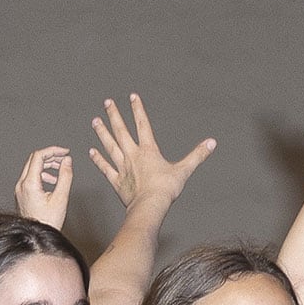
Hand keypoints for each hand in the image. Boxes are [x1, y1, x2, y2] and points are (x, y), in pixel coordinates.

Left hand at [13, 146, 73, 227]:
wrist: (34, 237)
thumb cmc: (47, 223)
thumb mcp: (61, 198)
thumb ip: (65, 176)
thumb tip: (67, 160)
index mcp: (29, 184)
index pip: (39, 156)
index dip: (53, 151)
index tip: (65, 152)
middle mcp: (21, 185)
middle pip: (34, 159)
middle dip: (50, 156)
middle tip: (63, 158)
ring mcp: (20, 190)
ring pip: (32, 168)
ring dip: (46, 165)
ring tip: (59, 169)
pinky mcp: (21, 194)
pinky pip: (30, 177)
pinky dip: (42, 174)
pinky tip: (52, 181)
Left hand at [88, 94, 216, 213]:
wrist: (149, 208)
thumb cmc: (165, 190)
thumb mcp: (184, 170)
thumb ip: (197, 155)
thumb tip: (212, 143)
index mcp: (148, 151)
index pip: (142, 124)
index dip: (138, 109)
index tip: (132, 96)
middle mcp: (133, 156)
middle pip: (121, 131)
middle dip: (114, 115)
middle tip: (107, 102)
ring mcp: (122, 168)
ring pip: (110, 146)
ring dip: (102, 133)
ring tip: (95, 121)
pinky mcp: (116, 181)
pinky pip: (105, 168)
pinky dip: (98, 160)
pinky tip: (91, 152)